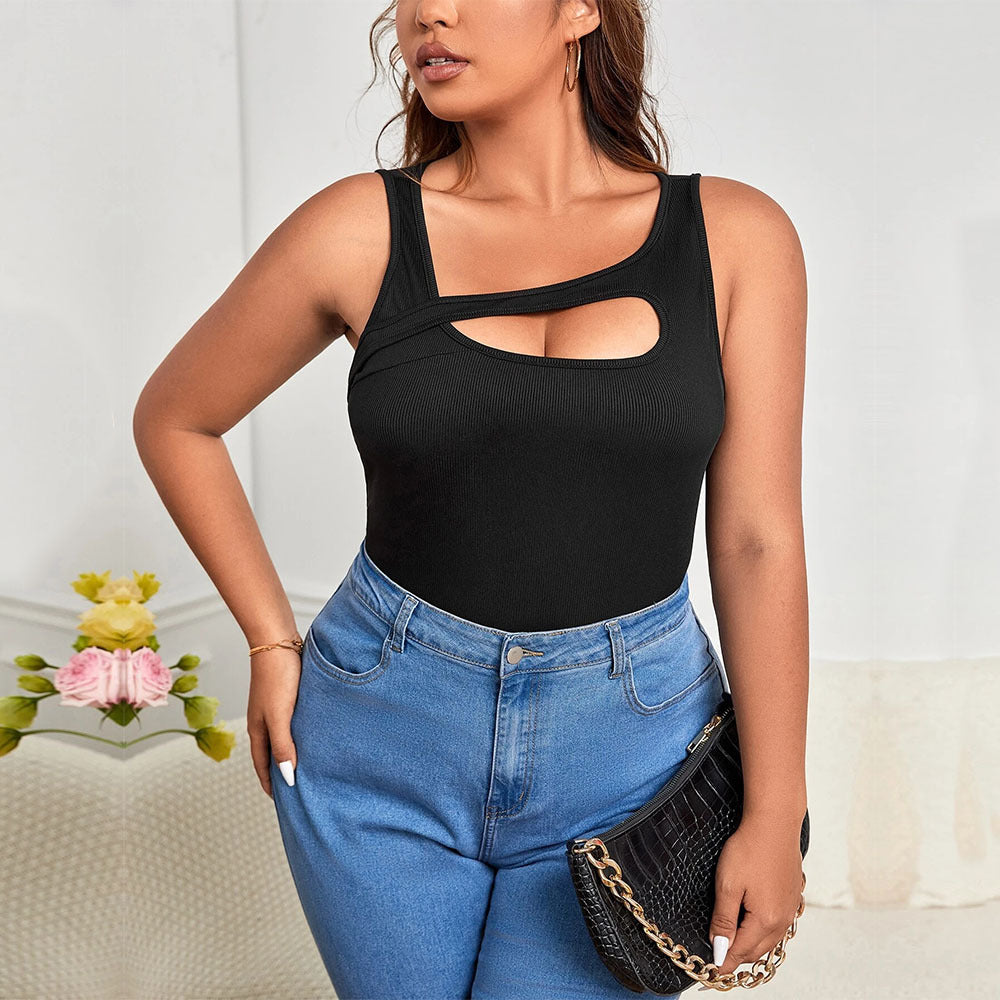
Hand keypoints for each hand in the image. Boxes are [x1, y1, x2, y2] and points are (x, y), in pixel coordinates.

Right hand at [246, 647, 301, 797]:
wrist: (277, 641)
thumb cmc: (277, 677)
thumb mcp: (279, 715)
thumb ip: (282, 745)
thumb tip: (287, 777)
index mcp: (258, 729)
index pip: (263, 765)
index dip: (271, 783)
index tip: (282, 802)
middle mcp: (264, 720)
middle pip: (271, 753)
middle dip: (281, 772)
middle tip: (297, 789)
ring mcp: (275, 707)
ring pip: (283, 737)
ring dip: (291, 752)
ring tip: (308, 766)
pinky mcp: (288, 695)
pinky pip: (293, 722)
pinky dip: (300, 734)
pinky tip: (314, 734)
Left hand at [708, 813, 805, 978]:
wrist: (774, 824)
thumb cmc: (749, 849)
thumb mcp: (728, 885)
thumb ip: (723, 920)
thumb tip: (720, 949)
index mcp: (765, 920)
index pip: (740, 952)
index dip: (723, 962)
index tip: (710, 973)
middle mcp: (782, 920)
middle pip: (756, 950)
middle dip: (737, 957)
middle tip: (718, 961)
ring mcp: (790, 909)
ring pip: (768, 939)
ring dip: (750, 946)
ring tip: (733, 947)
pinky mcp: (792, 897)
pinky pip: (777, 925)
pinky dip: (763, 932)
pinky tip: (753, 926)